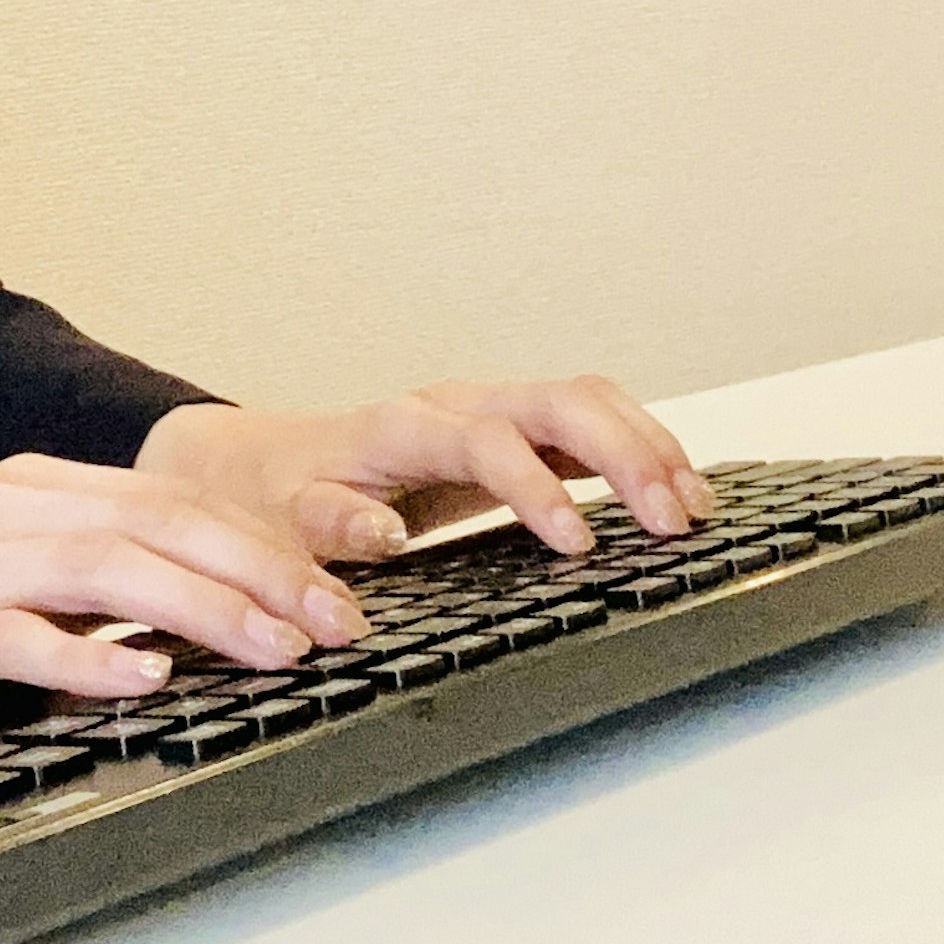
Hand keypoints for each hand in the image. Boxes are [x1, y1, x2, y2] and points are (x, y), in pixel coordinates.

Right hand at [0, 451, 369, 739]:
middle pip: (155, 522)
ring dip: (199, 608)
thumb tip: (202, 625)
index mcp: (27, 491)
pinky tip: (141, 679)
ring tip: (271, 650)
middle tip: (336, 625)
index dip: (264, 546)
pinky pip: (9, 633)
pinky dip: (82, 655)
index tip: (336, 597)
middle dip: (260, 572)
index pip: (172, 502)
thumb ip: (83, 590)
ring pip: (100, 564)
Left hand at [136, 375, 708, 562]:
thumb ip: (326, 529)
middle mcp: (451, 406)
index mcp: (399, 429)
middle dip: (624, 455)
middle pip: (558, 401)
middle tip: (672, 523)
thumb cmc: (265, 503)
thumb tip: (385, 537)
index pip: (487, 442)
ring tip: (695, 508)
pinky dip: (636, 448)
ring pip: (583, 399)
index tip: (579, 544)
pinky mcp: (507, 429)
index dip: (537, 488)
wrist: (248, 466)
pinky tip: (673, 492)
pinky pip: (586, 419)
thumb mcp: (276, 526)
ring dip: (646, 446)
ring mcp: (484, 411)